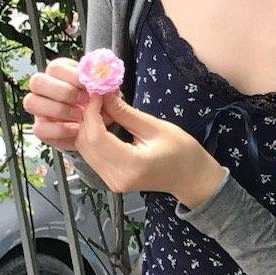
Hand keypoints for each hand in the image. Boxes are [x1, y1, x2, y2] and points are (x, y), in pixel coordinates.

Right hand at [22, 57, 128, 151]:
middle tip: (84, 100)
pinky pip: (39, 128)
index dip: (72, 77)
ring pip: (31, 102)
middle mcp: (45, 88)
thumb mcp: (107, 93)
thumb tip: (104, 81)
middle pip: (37, 81)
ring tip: (80, 116)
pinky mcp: (41, 127)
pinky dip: (59, 130)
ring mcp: (39, 108)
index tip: (90, 86)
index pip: (55, 68)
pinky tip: (76, 129)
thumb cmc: (100, 102)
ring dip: (59, 110)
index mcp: (60, 72)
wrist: (98, 125)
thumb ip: (106, 86)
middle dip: (63, 92)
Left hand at [72, 90, 226, 203]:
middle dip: (88, 118)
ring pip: (85, 150)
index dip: (91, 112)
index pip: (96, 137)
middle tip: (101, 99)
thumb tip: (103, 93)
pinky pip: (92, 156)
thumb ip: (124, 112)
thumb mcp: (154, 126)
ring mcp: (111, 182)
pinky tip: (104, 125)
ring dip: (89, 127)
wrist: (190, 177)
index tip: (97, 93)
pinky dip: (93, 137)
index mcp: (130, 164)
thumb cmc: (180, 150)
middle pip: (85, 144)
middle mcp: (115, 177)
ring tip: (104, 110)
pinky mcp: (110, 180)